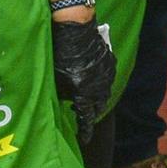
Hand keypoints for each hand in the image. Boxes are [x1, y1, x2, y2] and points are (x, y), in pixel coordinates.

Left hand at [51, 18, 115, 142]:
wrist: (75, 29)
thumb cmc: (61, 53)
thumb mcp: (56, 78)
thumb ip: (63, 93)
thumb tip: (68, 100)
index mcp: (85, 93)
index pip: (87, 118)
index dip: (85, 130)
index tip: (83, 138)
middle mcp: (100, 86)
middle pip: (99, 107)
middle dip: (91, 113)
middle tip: (82, 115)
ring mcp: (107, 73)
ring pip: (104, 93)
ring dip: (96, 98)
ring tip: (87, 98)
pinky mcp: (110, 61)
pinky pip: (107, 78)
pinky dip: (100, 83)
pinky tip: (92, 79)